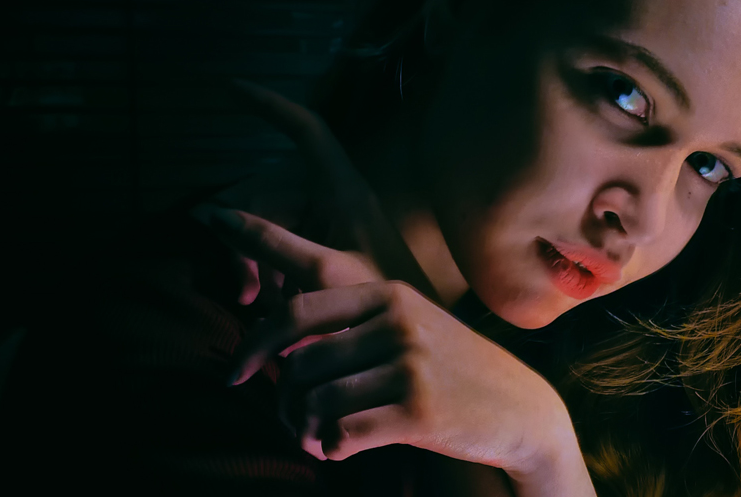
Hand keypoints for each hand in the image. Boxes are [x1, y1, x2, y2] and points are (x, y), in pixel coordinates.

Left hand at [207, 208, 588, 491]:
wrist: (518, 409)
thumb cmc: (446, 371)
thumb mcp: (405, 327)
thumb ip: (348, 325)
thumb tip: (276, 349)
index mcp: (384, 293)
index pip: (302, 290)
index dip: (254, 294)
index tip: (223, 299)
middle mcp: (394, 319)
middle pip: (294, 354)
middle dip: (272, 388)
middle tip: (271, 408)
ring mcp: (407, 362)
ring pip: (312, 398)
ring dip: (302, 427)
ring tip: (314, 436)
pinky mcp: (417, 409)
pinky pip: (340, 433)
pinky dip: (330, 448)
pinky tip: (339, 450)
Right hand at [221, 78, 438, 299]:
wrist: (420, 349)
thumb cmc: (386, 303)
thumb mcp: (323, 274)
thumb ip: (269, 243)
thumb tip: (215, 215)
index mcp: (343, 190)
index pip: (305, 128)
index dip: (268, 104)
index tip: (229, 89)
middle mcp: (335, 202)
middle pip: (270, 198)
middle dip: (245, 244)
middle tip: (244, 296)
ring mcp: (331, 229)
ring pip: (272, 234)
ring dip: (260, 273)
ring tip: (263, 313)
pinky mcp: (330, 257)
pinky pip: (286, 257)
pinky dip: (275, 283)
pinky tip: (276, 316)